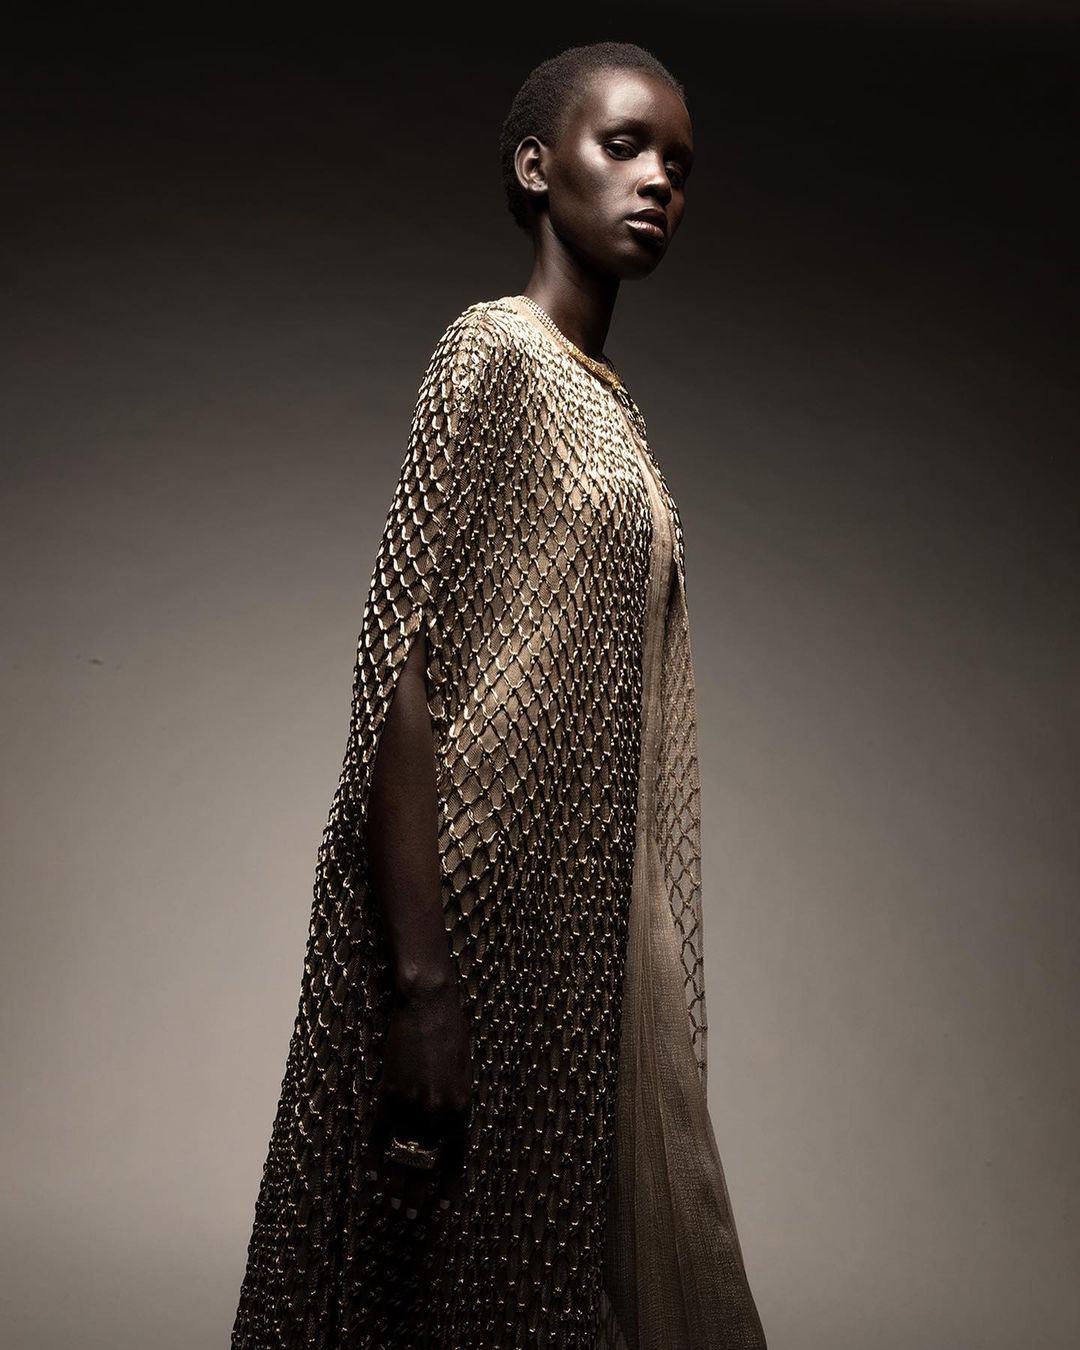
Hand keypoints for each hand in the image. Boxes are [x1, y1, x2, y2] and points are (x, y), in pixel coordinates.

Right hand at [362, 972, 472, 1219]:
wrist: (428, 1005)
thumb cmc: (452, 1031)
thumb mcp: (464, 1070)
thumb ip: (456, 1101)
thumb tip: (449, 1126)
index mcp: (460, 1106)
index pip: (454, 1156)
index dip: (447, 1182)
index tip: (443, 1204)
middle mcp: (437, 1111)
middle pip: (427, 1161)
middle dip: (420, 1191)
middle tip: (413, 1215)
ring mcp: (411, 1103)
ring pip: (402, 1151)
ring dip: (396, 1179)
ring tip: (393, 1202)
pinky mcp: (389, 1092)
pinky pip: (380, 1131)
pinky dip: (375, 1152)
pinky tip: (372, 1171)